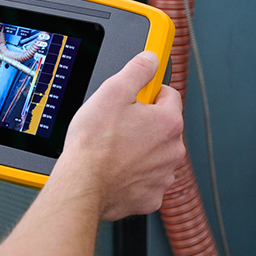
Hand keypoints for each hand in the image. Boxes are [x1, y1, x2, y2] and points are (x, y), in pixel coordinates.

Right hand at [55, 51, 184, 220]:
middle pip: (162, 126)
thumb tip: (150, 58)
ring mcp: (163, 175)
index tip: (137, 95)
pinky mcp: (151, 197)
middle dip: (143, 123)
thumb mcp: (112, 92)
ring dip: (140, 149)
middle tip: (117, 124)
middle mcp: (173, 150)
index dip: (148, 92)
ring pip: (155, 153)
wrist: (82, 184)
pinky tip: (116, 168)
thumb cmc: (94, 144)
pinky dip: (135, 174)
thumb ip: (137, 70)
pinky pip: (147, 179)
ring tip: (114, 148)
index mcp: (168, 122)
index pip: (169, 95)